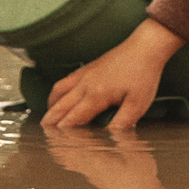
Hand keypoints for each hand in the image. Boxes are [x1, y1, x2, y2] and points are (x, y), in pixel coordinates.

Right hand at [40, 18, 183, 131]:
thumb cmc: (144, 74)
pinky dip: (57, 92)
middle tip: (42, 133)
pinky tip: (60, 96)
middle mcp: (85, 84)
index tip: (56, 142)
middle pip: (61, 105)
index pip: (74, 118)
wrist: (146, 46)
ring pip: (59, 91)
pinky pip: (65, 81)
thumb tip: (111, 138)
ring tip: (48, 117)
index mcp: (96, 95)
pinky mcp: (88, 67)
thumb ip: (122, 123)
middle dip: (51, 121)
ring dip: (51, 105)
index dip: (64, 132)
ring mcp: (84, 74)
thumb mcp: (138, 104)